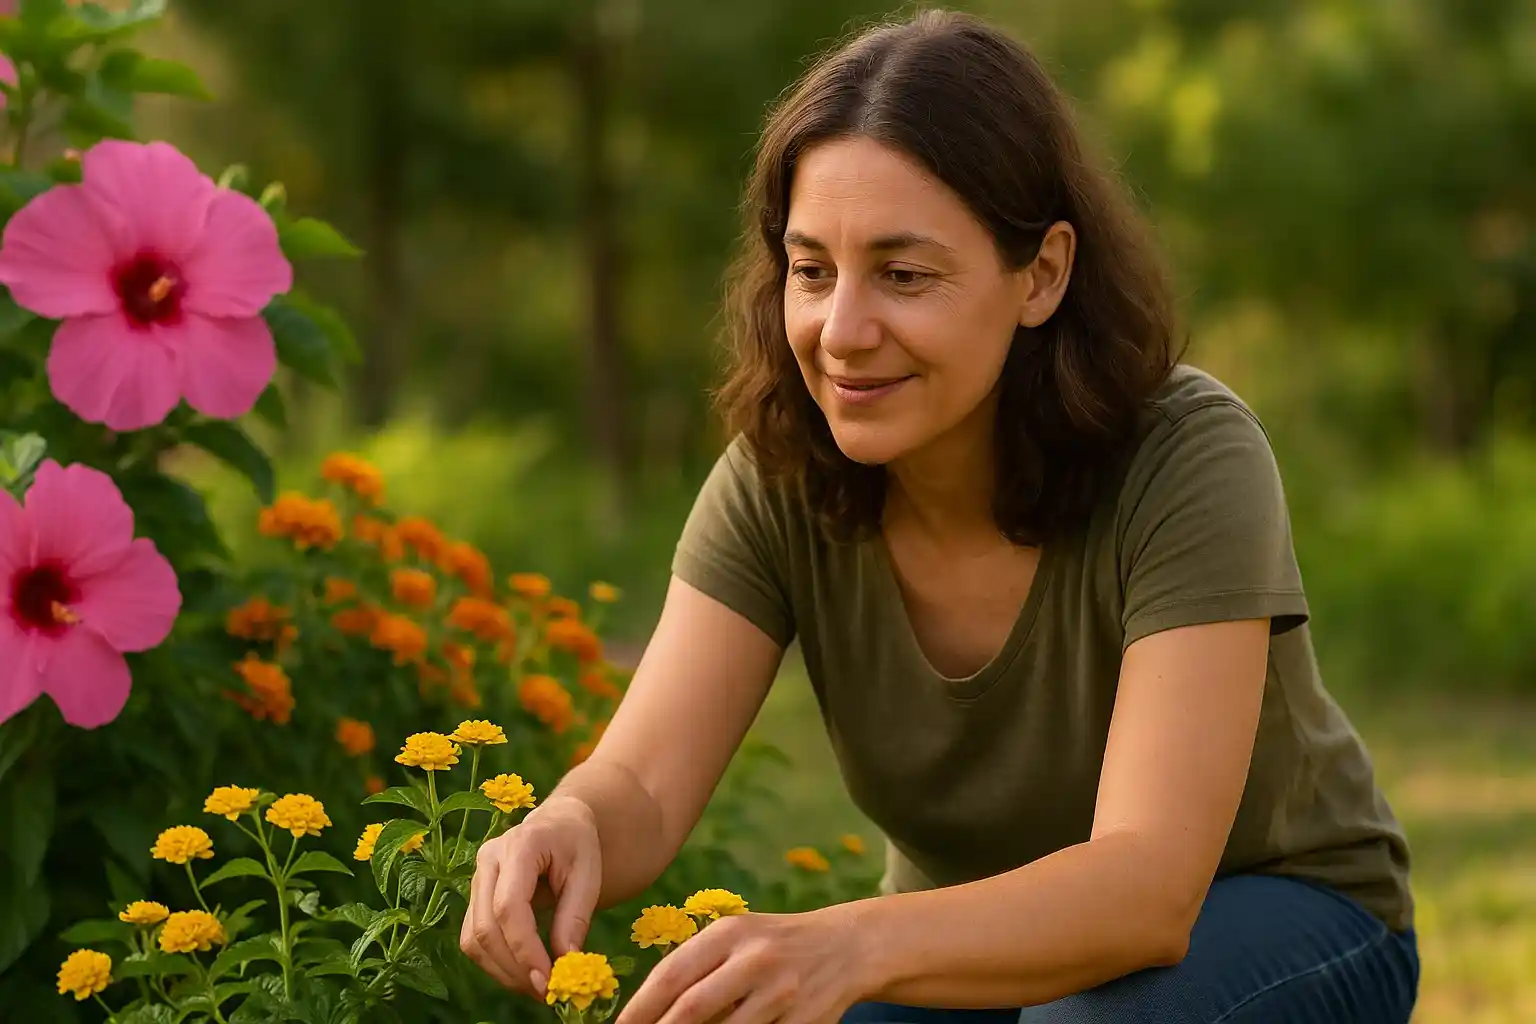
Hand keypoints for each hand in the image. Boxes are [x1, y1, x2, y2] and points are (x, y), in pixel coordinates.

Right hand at [460, 795, 602, 997]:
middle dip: (514, 967)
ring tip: (536, 986)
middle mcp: (489, 859)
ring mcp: (477, 876)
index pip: (509, 907)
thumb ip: (575, 917)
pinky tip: (522, 972)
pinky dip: (495, 962)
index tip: (547, 979)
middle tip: (545, 991)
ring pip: (473, 937)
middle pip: (486, 927)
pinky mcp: (474, 894)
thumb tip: (565, 962)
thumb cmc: (578, 845)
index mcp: (520, 845)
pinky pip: (473, 937)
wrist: (559, 822)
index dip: (524, 949)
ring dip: (502, 971)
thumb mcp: (588, 874)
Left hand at [615, 906, 868, 1023]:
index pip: (671, 975)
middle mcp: (755, 959)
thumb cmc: (775, 945)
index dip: (639, 1010)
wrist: (847, 945)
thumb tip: (648, 1012)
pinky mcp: (806, 1021)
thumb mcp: (738, 939)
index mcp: (729, 933)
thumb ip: (698, 968)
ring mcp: (782, 992)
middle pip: (692, 1009)